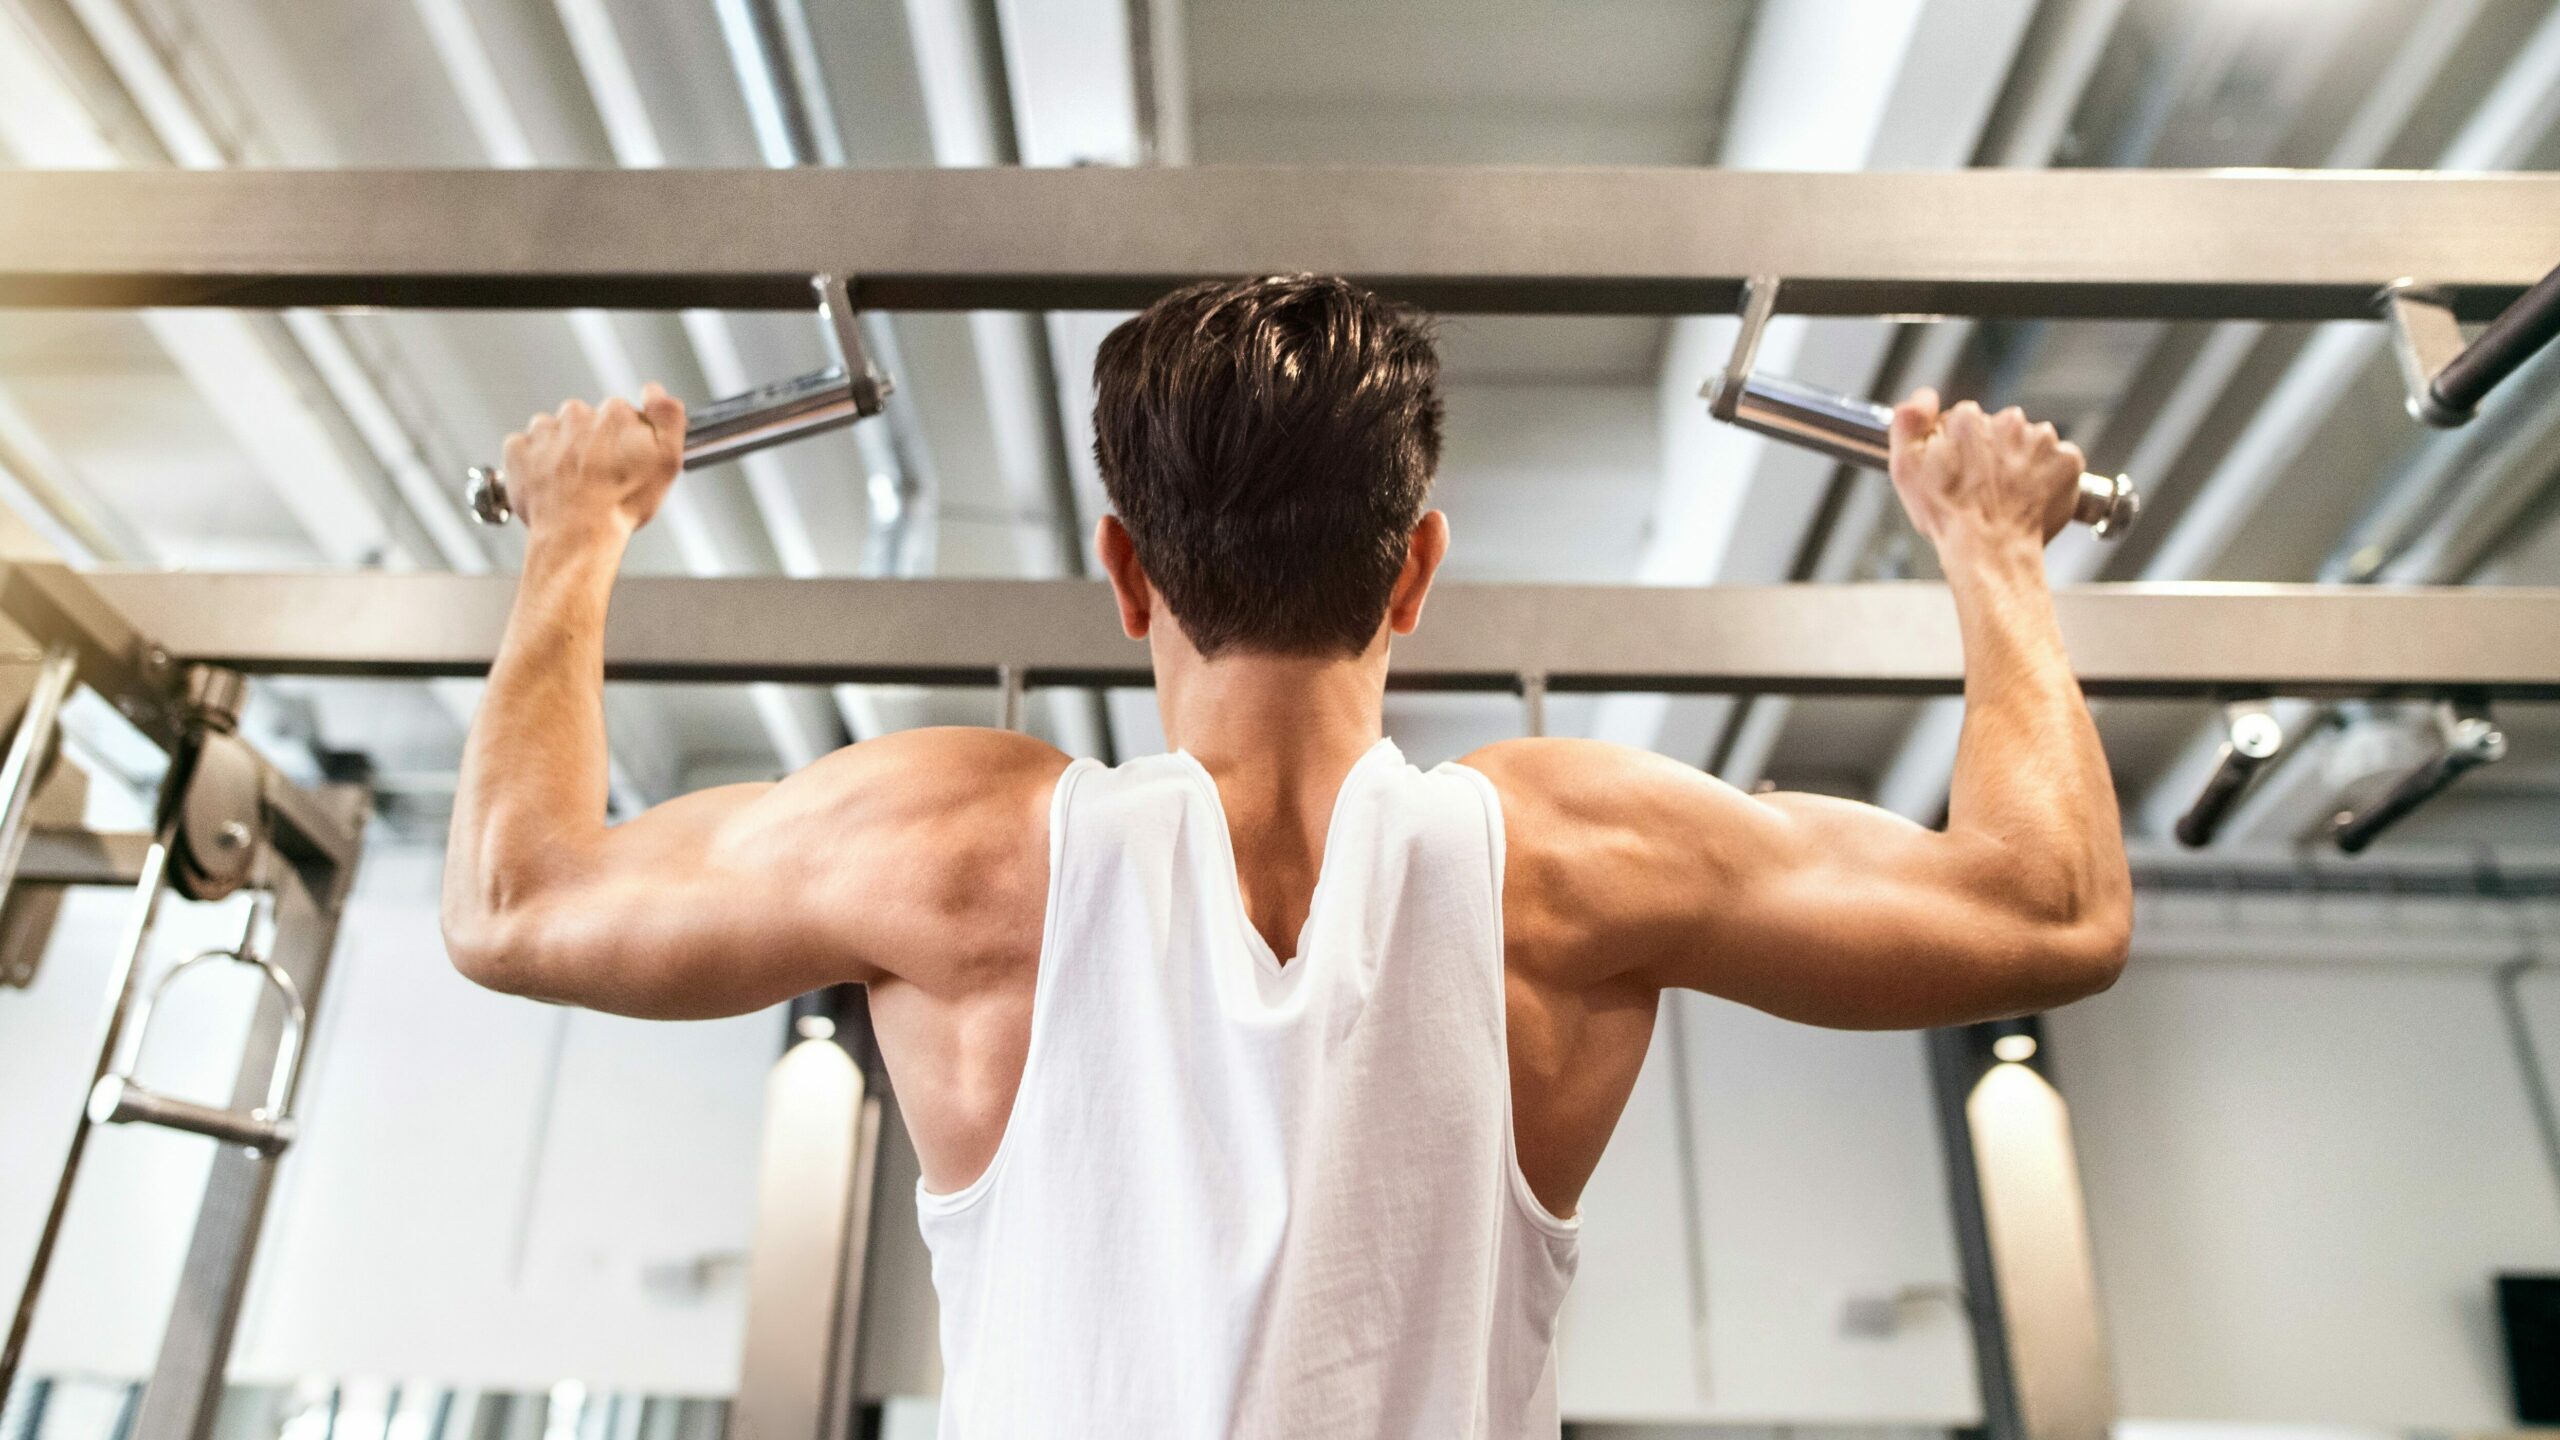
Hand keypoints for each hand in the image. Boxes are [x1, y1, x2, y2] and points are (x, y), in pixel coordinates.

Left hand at [498, 383, 685, 539]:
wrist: (578, 535)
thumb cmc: (622, 504)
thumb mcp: (667, 461)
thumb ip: (667, 417)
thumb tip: (655, 390)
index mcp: (613, 414)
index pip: (620, 412)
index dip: (624, 437)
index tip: (624, 459)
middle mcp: (576, 415)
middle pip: (585, 419)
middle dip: (591, 440)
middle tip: (598, 474)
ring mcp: (544, 432)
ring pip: (554, 430)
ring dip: (561, 448)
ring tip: (572, 480)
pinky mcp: (518, 450)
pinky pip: (524, 446)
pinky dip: (533, 460)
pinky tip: (548, 480)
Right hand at [1887, 389, 2082, 550]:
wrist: (1990, 552)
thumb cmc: (1949, 517)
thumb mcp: (1906, 469)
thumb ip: (1908, 422)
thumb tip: (1923, 396)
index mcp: (1968, 419)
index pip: (1965, 419)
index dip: (1959, 446)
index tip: (1958, 470)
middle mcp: (2008, 422)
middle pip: (2000, 428)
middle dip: (1993, 450)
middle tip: (1983, 486)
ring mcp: (2042, 441)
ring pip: (2030, 442)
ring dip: (2021, 461)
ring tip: (2008, 493)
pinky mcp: (2067, 461)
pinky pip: (2059, 459)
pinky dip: (2049, 475)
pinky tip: (2031, 495)